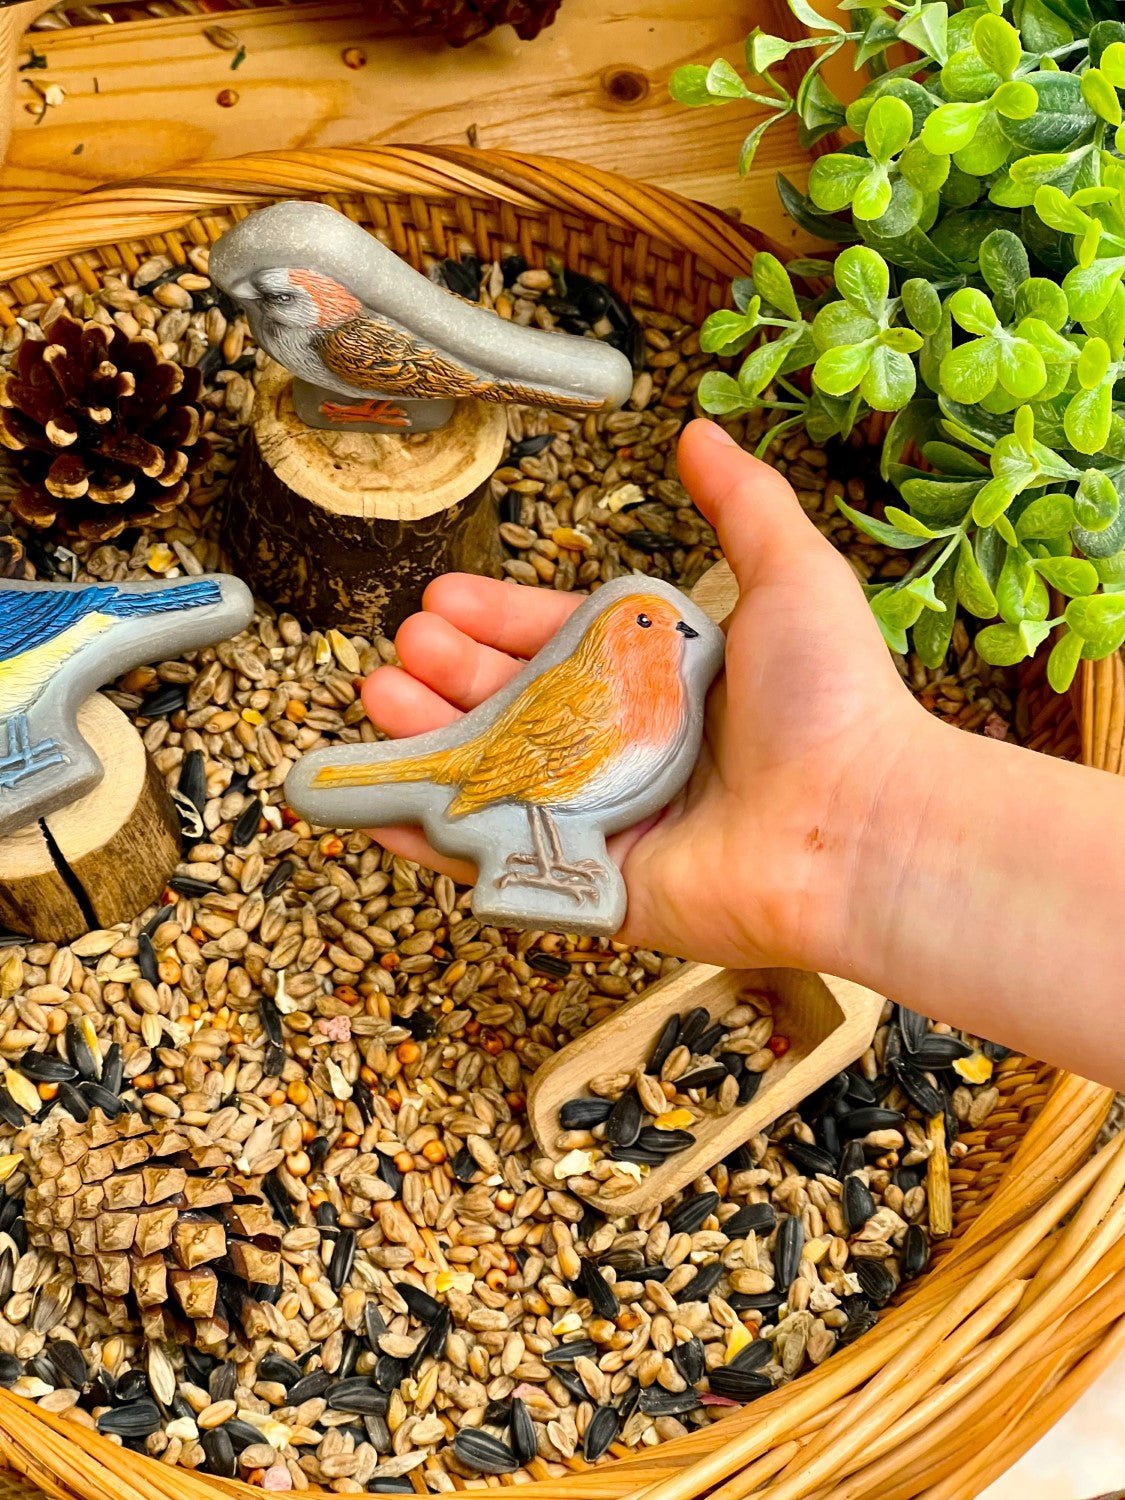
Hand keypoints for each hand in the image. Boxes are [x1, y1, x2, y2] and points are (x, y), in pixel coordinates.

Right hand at [360, 419, 936, 969]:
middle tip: (408, 643)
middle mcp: (628, 746)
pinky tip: (368, 799)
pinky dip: (426, 836)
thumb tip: (699, 429)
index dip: (499, 616)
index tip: (443, 595)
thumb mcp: (791, 575)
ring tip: (381, 694)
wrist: (862, 827)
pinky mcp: (592, 884)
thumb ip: (743, 503)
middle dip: (452, 670)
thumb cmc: (833, 700)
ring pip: (493, 774)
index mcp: (663, 679)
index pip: (558, 639)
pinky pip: (494, 859)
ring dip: (427, 737)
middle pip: (515, 703)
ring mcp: (605, 818)